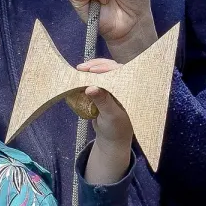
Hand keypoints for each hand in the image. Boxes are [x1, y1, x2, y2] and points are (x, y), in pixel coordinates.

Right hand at [78, 58, 135, 185]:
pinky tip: (77, 78)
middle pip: (108, 68)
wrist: (112, 138)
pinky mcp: (101, 91)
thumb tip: (90, 87)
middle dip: (94, 66)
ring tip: (78, 71)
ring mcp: (110, 87)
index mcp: (128, 88)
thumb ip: (102, 101)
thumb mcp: (110, 115)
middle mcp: (120, 84)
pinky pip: (93, 81)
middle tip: (80, 68)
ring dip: (88, 71)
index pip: (118, 72)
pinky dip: (85, 78)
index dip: (105, 68)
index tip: (91, 70)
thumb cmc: (117, 127)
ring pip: (100, 73)